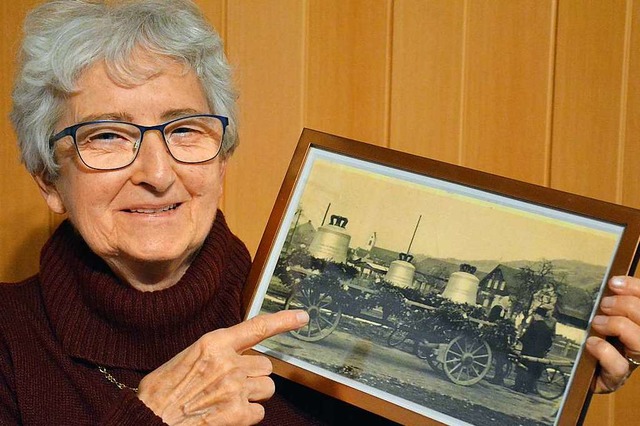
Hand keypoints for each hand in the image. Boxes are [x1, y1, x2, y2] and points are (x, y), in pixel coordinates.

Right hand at [137, 310, 308, 424]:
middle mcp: (229, 362)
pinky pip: (259, 412)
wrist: (150, 418)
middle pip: (265, 366)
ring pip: (267, 388)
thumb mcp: (188, 358)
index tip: (302, 317)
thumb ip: (217, 353)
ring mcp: (235, 387)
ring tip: (228, 400)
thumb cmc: (162, 391)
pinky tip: (226, 415)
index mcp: (214, 343)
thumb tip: (237, 356)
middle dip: (253, 375)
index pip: (257, 327)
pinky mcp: (238, 413)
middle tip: (231, 384)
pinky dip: (247, 416)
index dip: (283, 321)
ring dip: (253, 395)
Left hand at [586, 276, 639, 392]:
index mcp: (638, 323)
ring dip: (617, 325)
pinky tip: (591, 343)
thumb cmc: (595, 335)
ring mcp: (633, 361)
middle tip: (604, 304)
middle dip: (626, 306)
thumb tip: (612, 282)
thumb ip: (611, 301)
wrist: (578, 370)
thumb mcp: (603, 314)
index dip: (635, 288)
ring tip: (597, 322)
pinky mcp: (617, 378)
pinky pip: (619, 366)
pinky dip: (604, 351)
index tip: (613, 282)